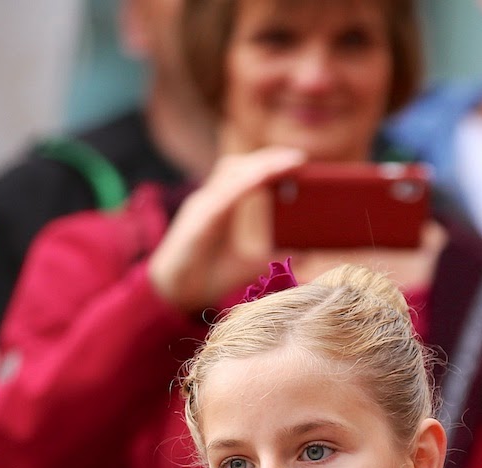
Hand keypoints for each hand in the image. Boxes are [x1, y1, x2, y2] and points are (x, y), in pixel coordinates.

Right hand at [147, 146, 305, 311]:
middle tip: (297, 159)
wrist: (174, 295)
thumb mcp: (247, 265)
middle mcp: (209, 201)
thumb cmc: (206, 277)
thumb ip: (273, 258)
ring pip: (228, 174)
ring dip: (258, 166)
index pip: (244, 173)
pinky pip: (220, 198)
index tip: (298, 160)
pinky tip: (261, 181)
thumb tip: (307, 254)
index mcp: (220, 207)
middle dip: (266, 158)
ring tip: (286, 164)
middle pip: (236, 166)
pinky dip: (241, 186)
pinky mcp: (196, 223)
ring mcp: (201, 208)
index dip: (268, 163)